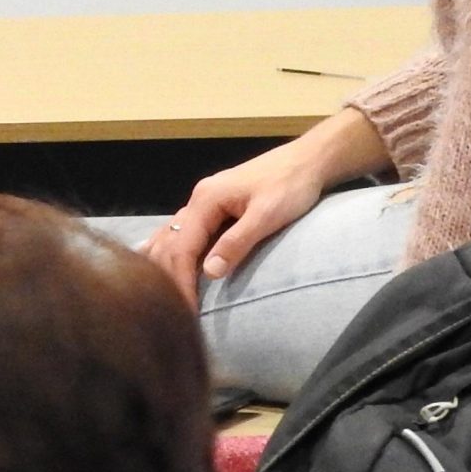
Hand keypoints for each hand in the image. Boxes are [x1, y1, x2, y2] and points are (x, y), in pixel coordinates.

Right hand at [143, 125, 346, 305]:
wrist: (307, 161)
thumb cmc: (289, 186)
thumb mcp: (266, 215)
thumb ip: (236, 242)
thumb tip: (209, 273)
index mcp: (205, 200)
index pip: (181, 246)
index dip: (180, 279)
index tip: (185, 310)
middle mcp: (197, 199)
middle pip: (170, 241)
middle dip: (168, 275)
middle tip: (169, 310)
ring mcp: (203, 201)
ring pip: (172, 235)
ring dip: (166, 263)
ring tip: (163, 293)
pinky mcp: (214, 206)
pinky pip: (184, 232)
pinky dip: (173, 251)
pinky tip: (167, 263)